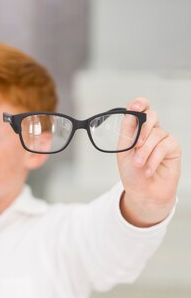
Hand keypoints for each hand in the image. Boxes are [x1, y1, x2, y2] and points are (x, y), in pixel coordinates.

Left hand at [117, 97, 181, 226]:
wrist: (143, 194)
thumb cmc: (132, 174)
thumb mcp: (124, 152)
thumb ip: (127, 132)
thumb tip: (130, 112)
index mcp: (138, 129)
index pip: (141, 109)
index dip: (140, 104)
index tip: (136, 106)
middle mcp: (152, 131)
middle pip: (151, 116)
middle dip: (142, 130)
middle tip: (135, 147)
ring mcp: (163, 139)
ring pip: (156, 134)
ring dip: (145, 152)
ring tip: (139, 165)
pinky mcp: (173, 148)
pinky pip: (164, 146)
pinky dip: (154, 158)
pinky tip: (148, 170)